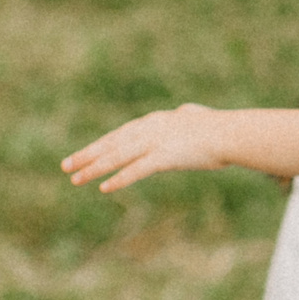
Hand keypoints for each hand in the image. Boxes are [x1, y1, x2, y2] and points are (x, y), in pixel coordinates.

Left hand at [60, 103, 232, 192]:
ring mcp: (155, 142)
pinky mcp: (164, 157)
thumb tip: (188, 111)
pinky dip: (119, 178)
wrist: (232, 133)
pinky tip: (105, 188)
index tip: (84, 154)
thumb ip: (187, 116)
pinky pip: (136, 170)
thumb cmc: (220, 128)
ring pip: (117, 156)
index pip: (120, 134)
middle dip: (87, 155)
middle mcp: (149, 129)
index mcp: (155, 121)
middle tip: (66, 166)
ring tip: (75, 179)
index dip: (100, 145)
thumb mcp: (198, 119)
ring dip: (94, 168)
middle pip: (111, 143)